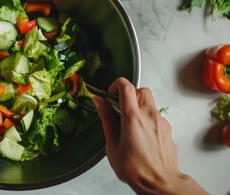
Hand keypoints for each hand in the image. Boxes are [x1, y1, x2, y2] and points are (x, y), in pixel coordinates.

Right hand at [93, 77, 206, 193]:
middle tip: (120, 106)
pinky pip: (156, 115)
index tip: (111, 92)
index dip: (117, 84)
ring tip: (129, 124)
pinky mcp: (167, 129)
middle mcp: (149, 116)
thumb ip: (107, 119)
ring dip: (138, 106)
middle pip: (141, 90)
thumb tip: (99, 102)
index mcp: (132, 118)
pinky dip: (147, 117)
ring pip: (150, 102)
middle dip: (130, 93)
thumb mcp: (112, 145)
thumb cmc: (135, 169)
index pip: (126, 87)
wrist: (160, 183)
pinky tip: (140, 134)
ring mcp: (161, 122)